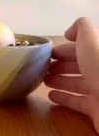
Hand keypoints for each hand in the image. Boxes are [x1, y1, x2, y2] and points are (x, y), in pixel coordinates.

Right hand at [45, 17, 98, 132]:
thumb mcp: (90, 38)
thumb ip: (81, 27)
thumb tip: (69, 33)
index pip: (83, 47)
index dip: (65, 48)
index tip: (48, 53)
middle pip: (79, 65)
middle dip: (61, 65)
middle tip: (43, 68)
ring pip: (77, 83)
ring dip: (59, 81)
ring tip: (44, 81)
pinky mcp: (96, 108)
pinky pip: (77, 101)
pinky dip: (64, 98)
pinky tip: (51, 96)